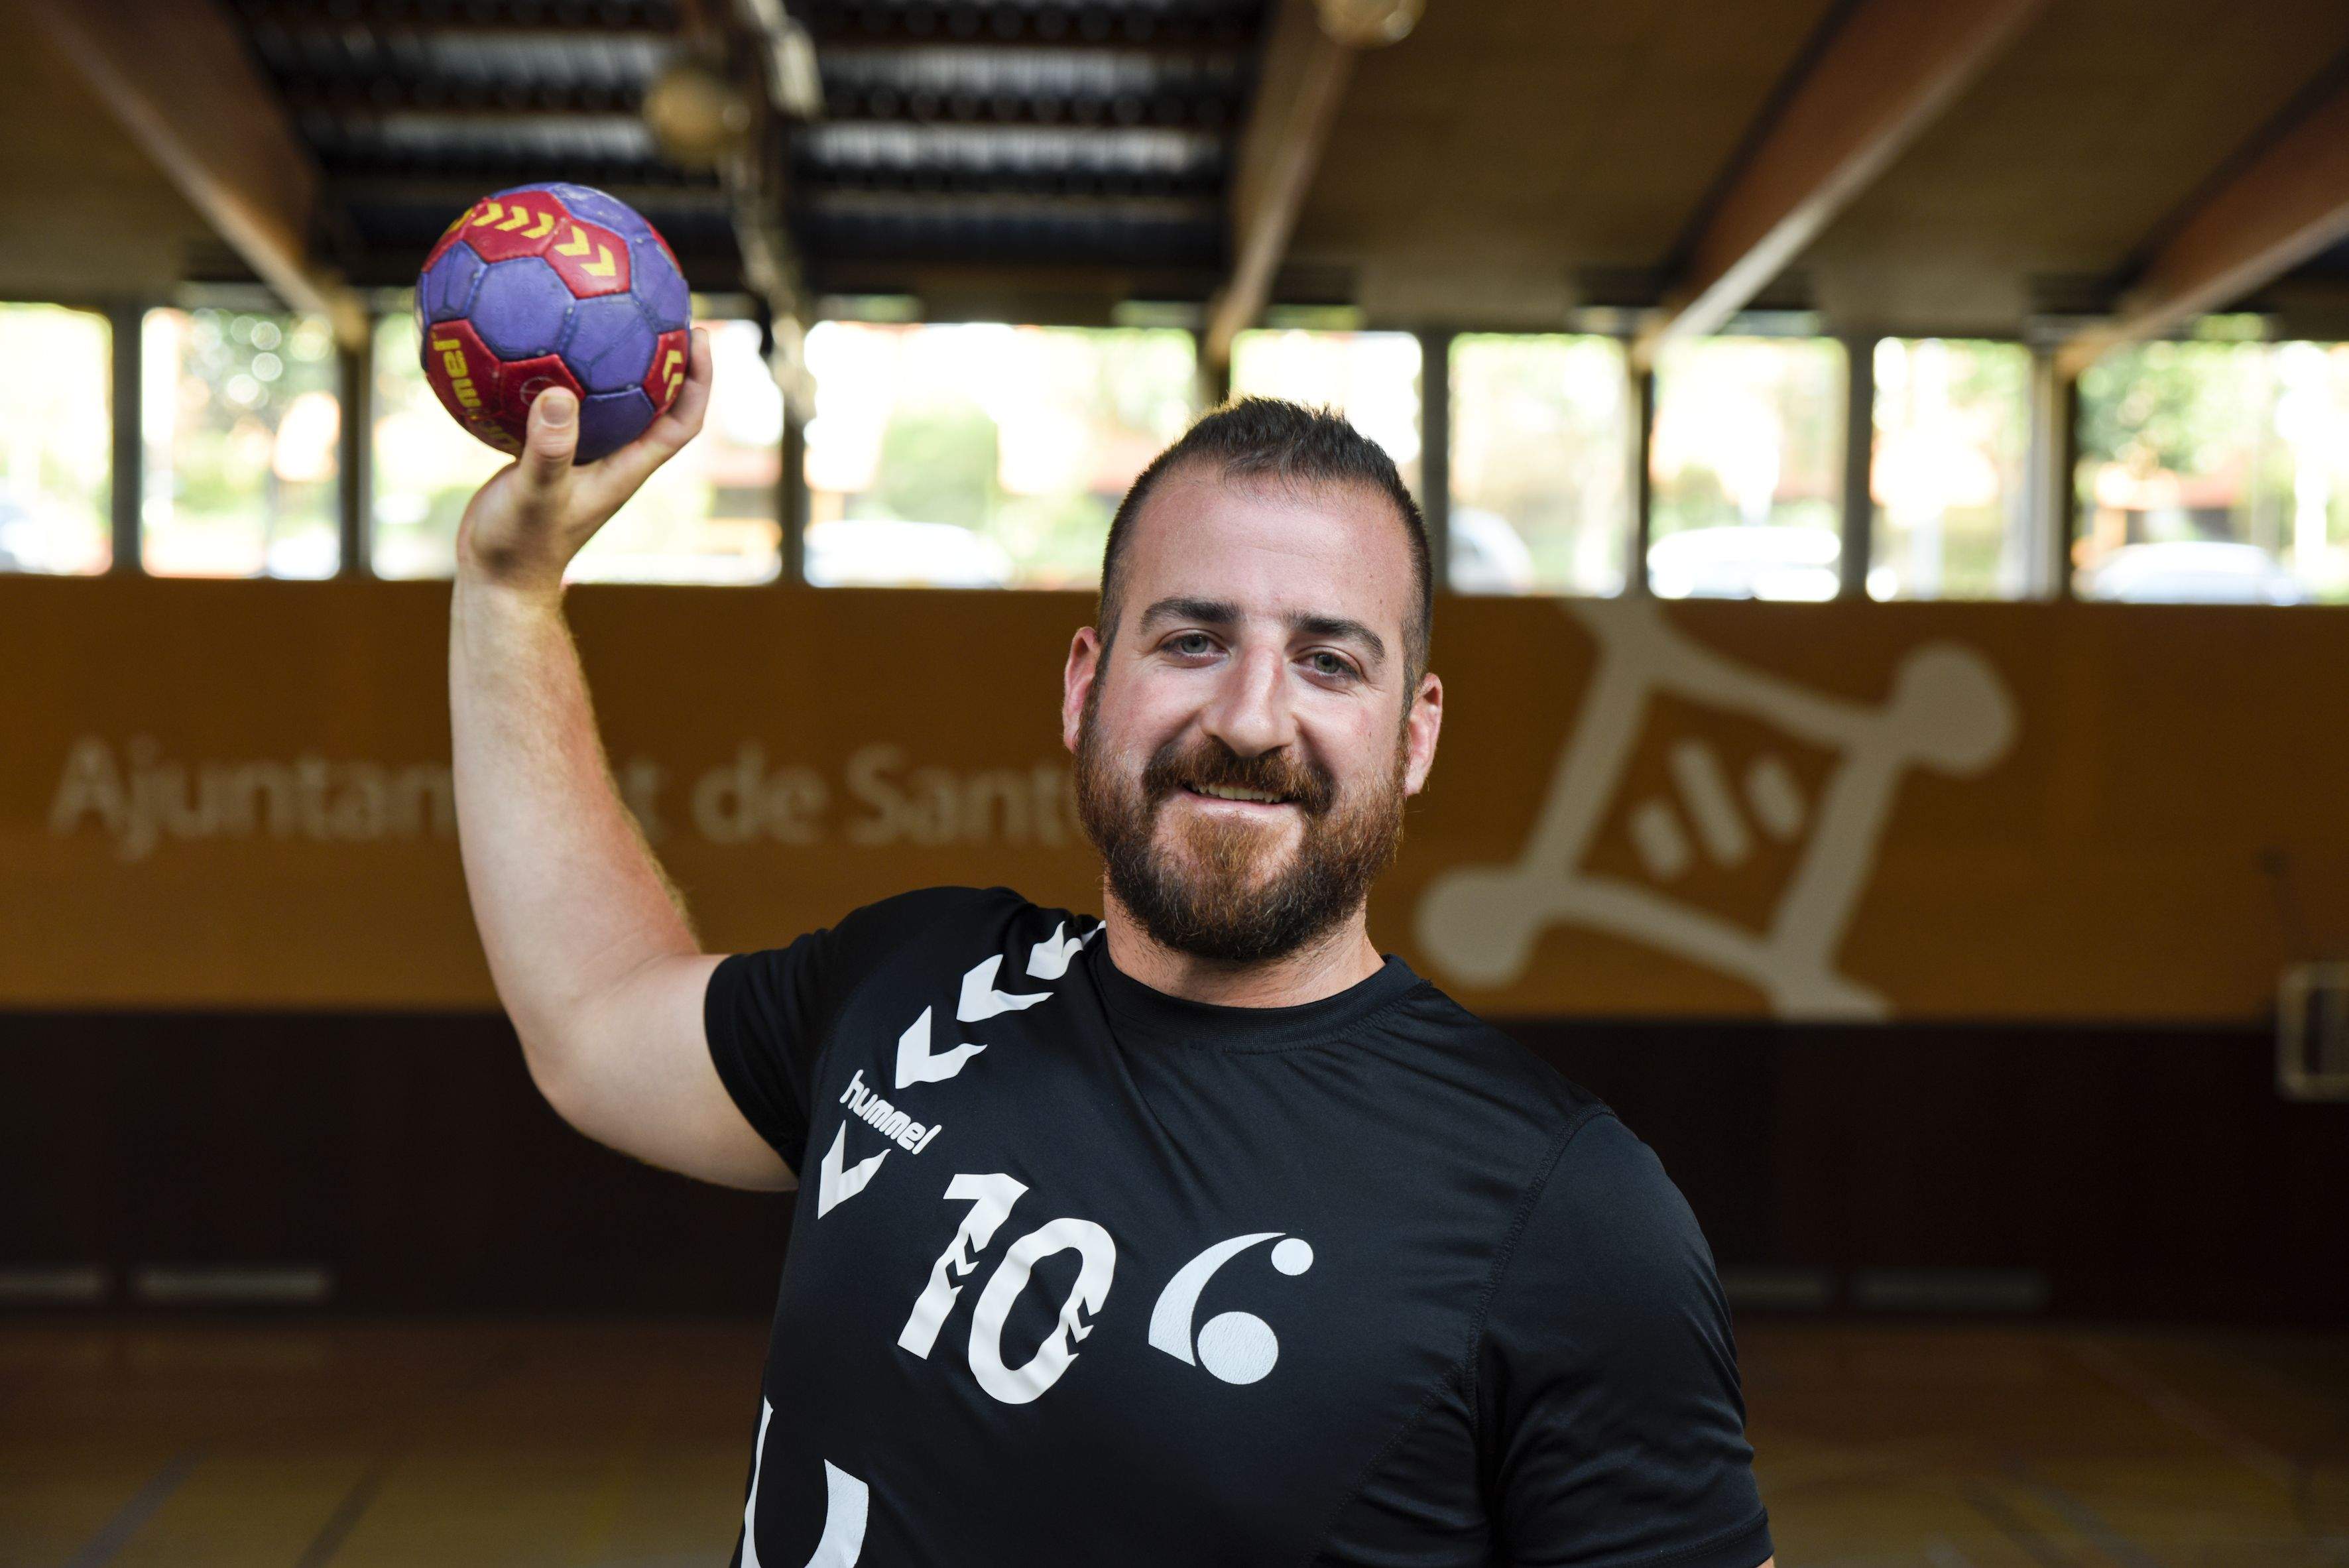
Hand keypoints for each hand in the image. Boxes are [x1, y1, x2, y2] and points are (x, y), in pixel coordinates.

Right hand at [454, 325, 714, 594]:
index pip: (682, 421)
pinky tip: (532, 345)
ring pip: (608, 401)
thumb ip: (549, 449)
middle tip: (659, 308)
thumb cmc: (520, 546)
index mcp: (627, 468)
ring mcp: (582, 457)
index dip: (699, 381)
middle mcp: (613, 460)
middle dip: (664, 358)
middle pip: (654, 402)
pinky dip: (556, 377)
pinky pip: (562, 407)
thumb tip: (560, 394)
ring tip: (601, 313)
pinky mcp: (549, 455)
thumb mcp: (535, 493)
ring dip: (612, 362)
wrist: (495, 577)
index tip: (699, 336)